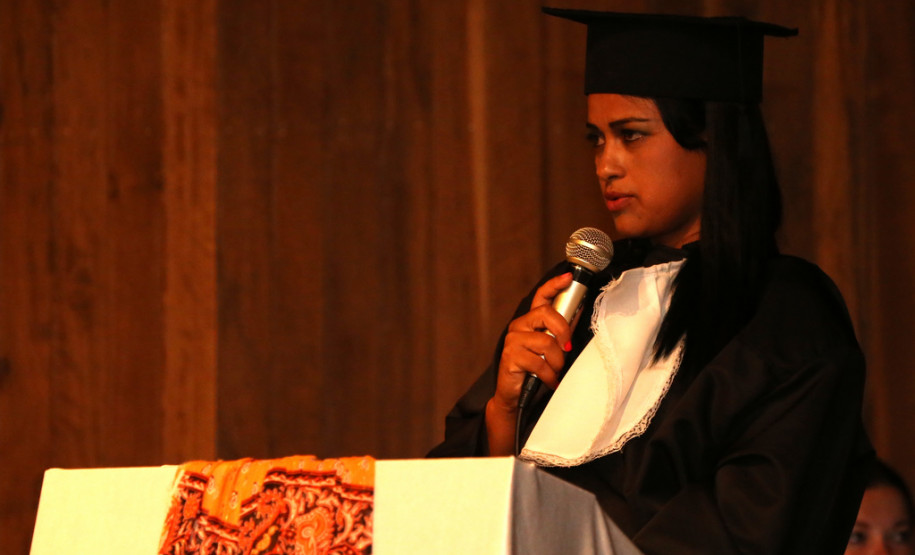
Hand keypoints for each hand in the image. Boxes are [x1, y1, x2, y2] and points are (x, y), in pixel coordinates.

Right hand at [486, 272, 574, 454]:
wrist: (514, 396)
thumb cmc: (535, 371)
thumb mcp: (550, 349)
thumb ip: (560, 333)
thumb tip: (579, 314)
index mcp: (529, 322)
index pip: (540, 298)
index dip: (554, 286)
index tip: (568, 278)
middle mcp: (519, 327)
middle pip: (545, 313)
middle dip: (563, 330)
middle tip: (567, 347)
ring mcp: (513, 341)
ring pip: (545, 342)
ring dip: (556, 361)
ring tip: (555, 371)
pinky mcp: (510, 357)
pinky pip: (539, 363)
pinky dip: (549, 376)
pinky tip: (549, 381)